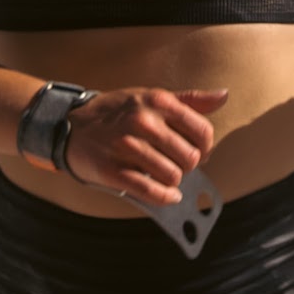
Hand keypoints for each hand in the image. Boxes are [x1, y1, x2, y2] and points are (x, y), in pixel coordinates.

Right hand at [62, 87, 226, 204]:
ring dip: (174, 181)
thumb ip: (190, 100)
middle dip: (189, 165)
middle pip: (190, 157)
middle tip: (179, 164)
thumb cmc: (118, 112)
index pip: (202, 131)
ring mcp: (126, 147)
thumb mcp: (152, 97)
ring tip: (166, 175)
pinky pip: (149, 191)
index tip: (198, 150)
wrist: (70, 125)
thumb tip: (223, 96)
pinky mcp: (112, 170)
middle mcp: (143, 121)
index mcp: (158, 101)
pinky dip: (164, 197)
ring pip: (172, 175)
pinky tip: (168, 195)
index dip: (205, 146)